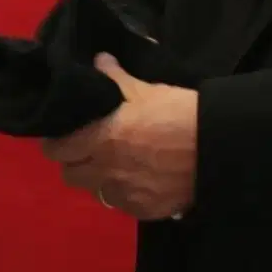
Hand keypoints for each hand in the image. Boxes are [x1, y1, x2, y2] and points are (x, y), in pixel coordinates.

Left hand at [43, 56, 197, 220]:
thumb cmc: (176, 113)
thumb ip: (115, 79)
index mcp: (99, 140)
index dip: (56, 143)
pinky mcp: (145, 211)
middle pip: (70, 175)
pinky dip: (126, 195)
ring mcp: (125, 195)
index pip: (56, 150)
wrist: (216, 147)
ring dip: (99, 181)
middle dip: (75, 163)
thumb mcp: (144, 90)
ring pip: (96, 193)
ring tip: (115, 167)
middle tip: (87, 151)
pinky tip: (140, 182)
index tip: (63, 137)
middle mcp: (105, 172)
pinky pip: (124, 205)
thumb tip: (99, 61)